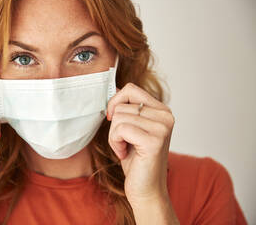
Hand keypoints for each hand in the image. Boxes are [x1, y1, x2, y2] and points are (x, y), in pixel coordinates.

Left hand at [107, 83, 174, 202]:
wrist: (146, 190)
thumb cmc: (136, 160)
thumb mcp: (132, 128)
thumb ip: (128, 109)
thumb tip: (114, 89)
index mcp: (162, 110)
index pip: (130, 89)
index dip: (115, 102)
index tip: (113, 118)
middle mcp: (166, 116)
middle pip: (122, 106)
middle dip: (114, 126)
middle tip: (124, 143)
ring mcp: (162, 127)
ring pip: (119, 117)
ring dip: (114, 137)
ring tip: (126, 149)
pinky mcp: (154, 140)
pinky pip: (120, 129)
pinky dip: (115, 143)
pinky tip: (125, 154)